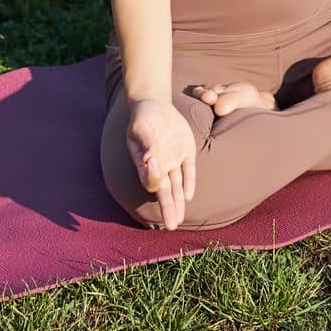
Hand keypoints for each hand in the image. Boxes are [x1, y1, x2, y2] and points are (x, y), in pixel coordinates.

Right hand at [126, 98, 197, 229]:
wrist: (155, 104)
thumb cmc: (143, 116)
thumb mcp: (141, 126)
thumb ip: (146, 142)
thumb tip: (149, 158)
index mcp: (144, 161)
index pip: (149, 178)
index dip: (153, 177)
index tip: (154, 166)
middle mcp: (159, 165)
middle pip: (163, 190)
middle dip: (167, 207)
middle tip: (170, 226)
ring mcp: (173, 160)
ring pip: (176, 186)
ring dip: (177, 202)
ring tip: (178, 220)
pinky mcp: (186, 153)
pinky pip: (188, 171)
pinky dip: (189, 182)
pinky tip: (189, 195)